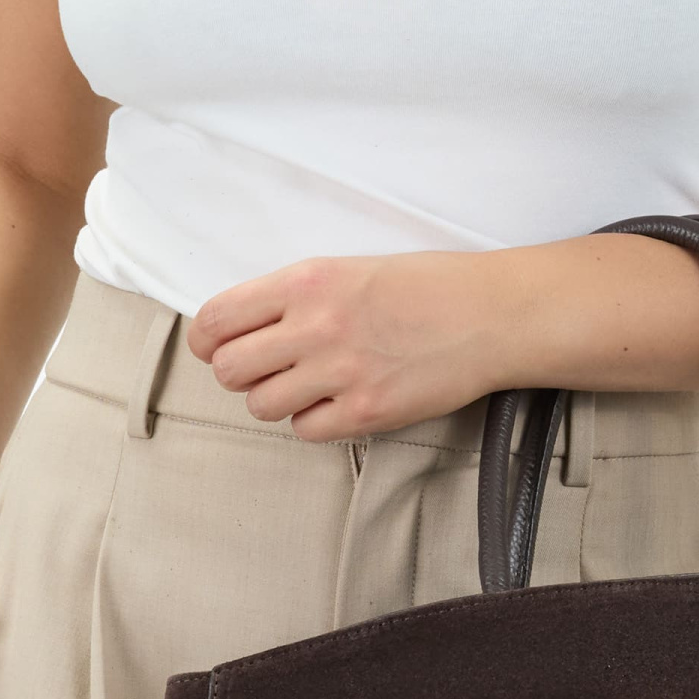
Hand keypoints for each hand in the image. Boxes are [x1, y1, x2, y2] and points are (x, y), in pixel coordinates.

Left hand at [187, 252, 512, 440]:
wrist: (492, 315)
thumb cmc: (427, 287)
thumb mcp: (350, 268)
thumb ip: (294, 295)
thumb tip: (241, 327)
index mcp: (307, 281)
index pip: (217, 319)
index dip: (207, 340)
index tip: (215, 346)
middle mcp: (316, 325)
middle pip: (229, 369)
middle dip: (241, 373)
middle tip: (269, 368)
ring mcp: (341, 371)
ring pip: (261, 405)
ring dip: (277, 399)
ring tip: (310, 385)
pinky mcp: (367, 411)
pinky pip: (305, 431)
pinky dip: (314, 421)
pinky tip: (338, 401)